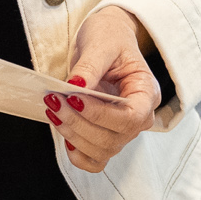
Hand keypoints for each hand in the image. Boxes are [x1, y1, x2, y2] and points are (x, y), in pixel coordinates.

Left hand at [46, 6, 159, 173]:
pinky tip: (64, 132)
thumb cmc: (110, 38)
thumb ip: (89, 67)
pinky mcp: (106, 136)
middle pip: (113, 139)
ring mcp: (122, 130)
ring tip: (53, 110)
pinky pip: (95, 160)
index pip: (131, 118)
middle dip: (79, 123)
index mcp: (146, 93)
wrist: (107, 40)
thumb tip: (75, 86)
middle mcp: (139, 117)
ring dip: (73, 135)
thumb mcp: (101, 44)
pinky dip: (77, 154)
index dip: (100, 114)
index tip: (74, 99)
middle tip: (54, 101)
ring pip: (102, 151)